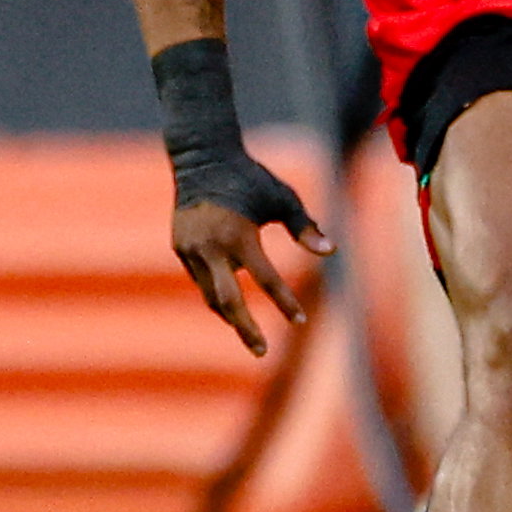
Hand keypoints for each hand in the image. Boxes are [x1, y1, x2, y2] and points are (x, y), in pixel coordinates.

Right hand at [167, 160, 325, 358]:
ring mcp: (190, 249)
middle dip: (245, 329)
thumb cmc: (250, 177)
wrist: (202, 158)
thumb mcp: (282, 198)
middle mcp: (210, 247)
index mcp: (238, 235)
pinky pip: (201, 281)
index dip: (285, 302)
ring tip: (249, 333)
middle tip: (262, 352)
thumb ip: (305, 227)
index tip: (301, 320)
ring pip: (210, 295)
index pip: (266, 279)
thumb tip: (331, 251)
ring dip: (230, 316)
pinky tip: (231, 306)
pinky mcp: (180, 247)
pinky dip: (217, 295)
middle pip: (228, 302)